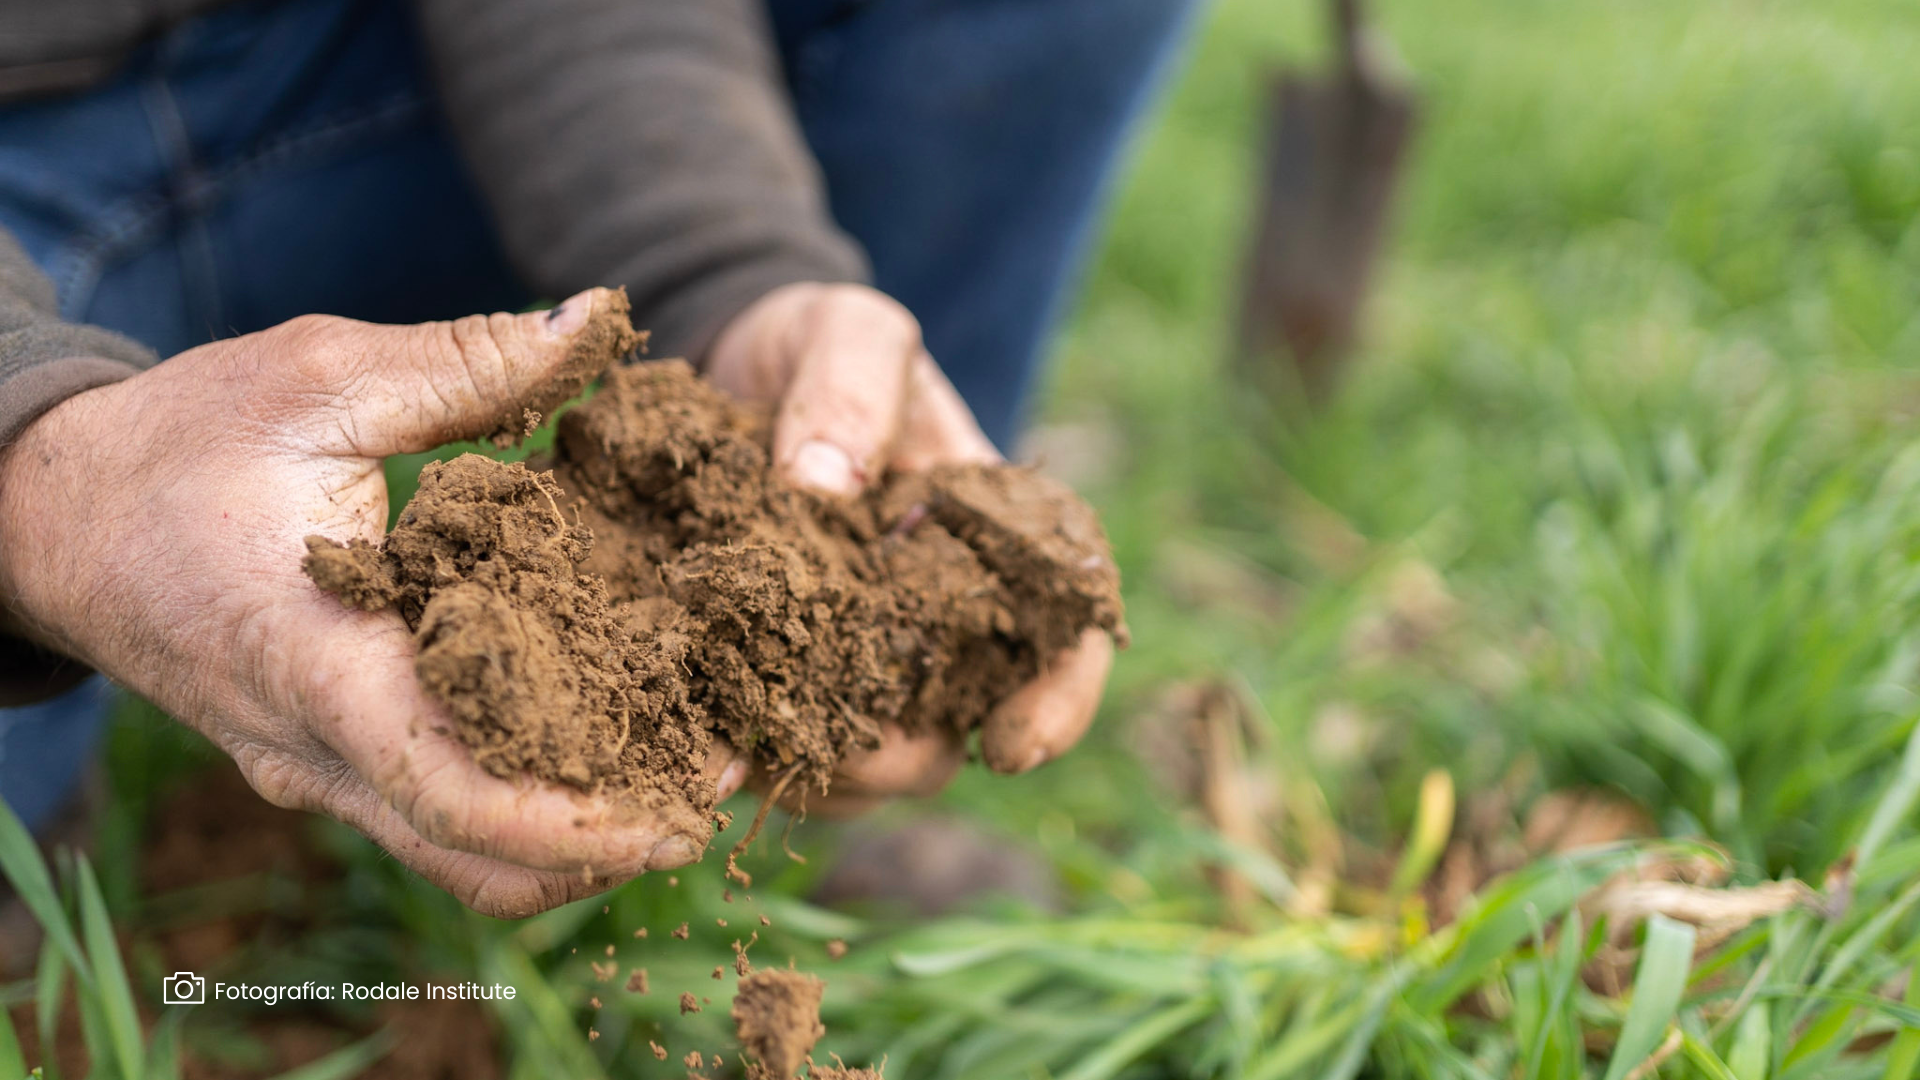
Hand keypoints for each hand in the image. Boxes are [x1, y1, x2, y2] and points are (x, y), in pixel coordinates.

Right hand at [0, 290, 746, 917]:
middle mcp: (315, 747)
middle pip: (476, 855)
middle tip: (721, 787)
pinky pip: (434, 820)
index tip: (682, 810)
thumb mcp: (318, 378)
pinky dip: (526, 810)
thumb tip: (599, 319)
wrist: (53, 514)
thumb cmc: (178, 441)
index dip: (576, 822)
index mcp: (316, 660)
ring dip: (573, 841)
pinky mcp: (324, 761)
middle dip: (608, 843)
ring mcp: (313, 769)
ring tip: (682, 777)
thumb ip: (467, 360)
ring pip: (458, 857)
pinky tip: (601, 746)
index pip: (451, 789)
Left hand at [705, 282, 1113, 813]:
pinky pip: (785, 745)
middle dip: (911, 757)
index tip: (1013, 748)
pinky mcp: (781, 670)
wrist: (726, 360)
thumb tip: (825, 486)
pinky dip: (753, 755)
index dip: (1059, 702)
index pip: (1067, 634)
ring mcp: (861, 651)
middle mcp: (938, 613)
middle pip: (959, 724)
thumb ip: (850, 386)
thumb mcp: (846, 329)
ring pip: (872, 760)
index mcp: (991, 538)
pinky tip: (705, 742)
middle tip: (846, 754)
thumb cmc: (814, 341)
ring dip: (828, 772)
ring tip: (756, 751)